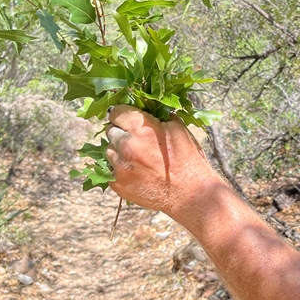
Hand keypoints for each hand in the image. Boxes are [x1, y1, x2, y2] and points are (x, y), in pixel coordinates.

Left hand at [105, 105, 223, 217]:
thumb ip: (158, 116)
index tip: (126, 117)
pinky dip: (120, 168)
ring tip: (137, 157)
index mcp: (140, 128)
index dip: (122, 113)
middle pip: (110, 130)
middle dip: (121, 132)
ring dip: (119, 151)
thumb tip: (147, 107)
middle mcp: (126, 145)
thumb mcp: (178, 129)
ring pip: (109, 150)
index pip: (116, 112)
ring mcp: (120, 166)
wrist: (190, 193)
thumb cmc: (187, 159)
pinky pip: (111, 170)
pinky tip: (137, 171)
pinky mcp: (118, 184)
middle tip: (135, 139)